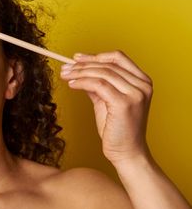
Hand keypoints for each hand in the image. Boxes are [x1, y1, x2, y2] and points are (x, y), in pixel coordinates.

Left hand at [59, 51, 152, 167]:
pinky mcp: (124, 103)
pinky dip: (82, 82)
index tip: (77, 58)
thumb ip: (98, 85)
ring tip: (65, 75)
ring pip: (102, 73)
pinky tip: (71, 84)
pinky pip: (98, 85)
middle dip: (83, 64)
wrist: (126, 152)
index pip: (118, 58)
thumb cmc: (117, 129)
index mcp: (142, 81)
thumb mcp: (106, 101)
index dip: (95, 56)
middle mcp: (142, 85)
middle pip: (108, 64)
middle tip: (65, 67)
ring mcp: (135, 93)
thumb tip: (80, 71)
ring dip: (79, 72)